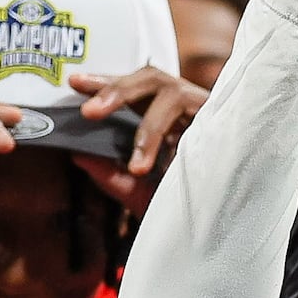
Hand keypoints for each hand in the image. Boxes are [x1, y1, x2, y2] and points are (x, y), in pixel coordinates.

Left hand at [70, 64, 208, 211]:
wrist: (214, 220)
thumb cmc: (177, 200)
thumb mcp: (135, 190)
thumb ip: (108, 174)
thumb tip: (76, 153)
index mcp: (160, 115)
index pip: (131, 89)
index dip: (105, 82)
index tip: (75, 82)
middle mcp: (182, 106)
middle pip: (151, 78)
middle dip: (117, 90)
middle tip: (89, 111)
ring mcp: (204, 112)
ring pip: (174, 93)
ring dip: (149, 126)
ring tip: (137, 166)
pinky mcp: (223, 123)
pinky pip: (203, 116)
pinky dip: (181, 139)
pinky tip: (163, 164)